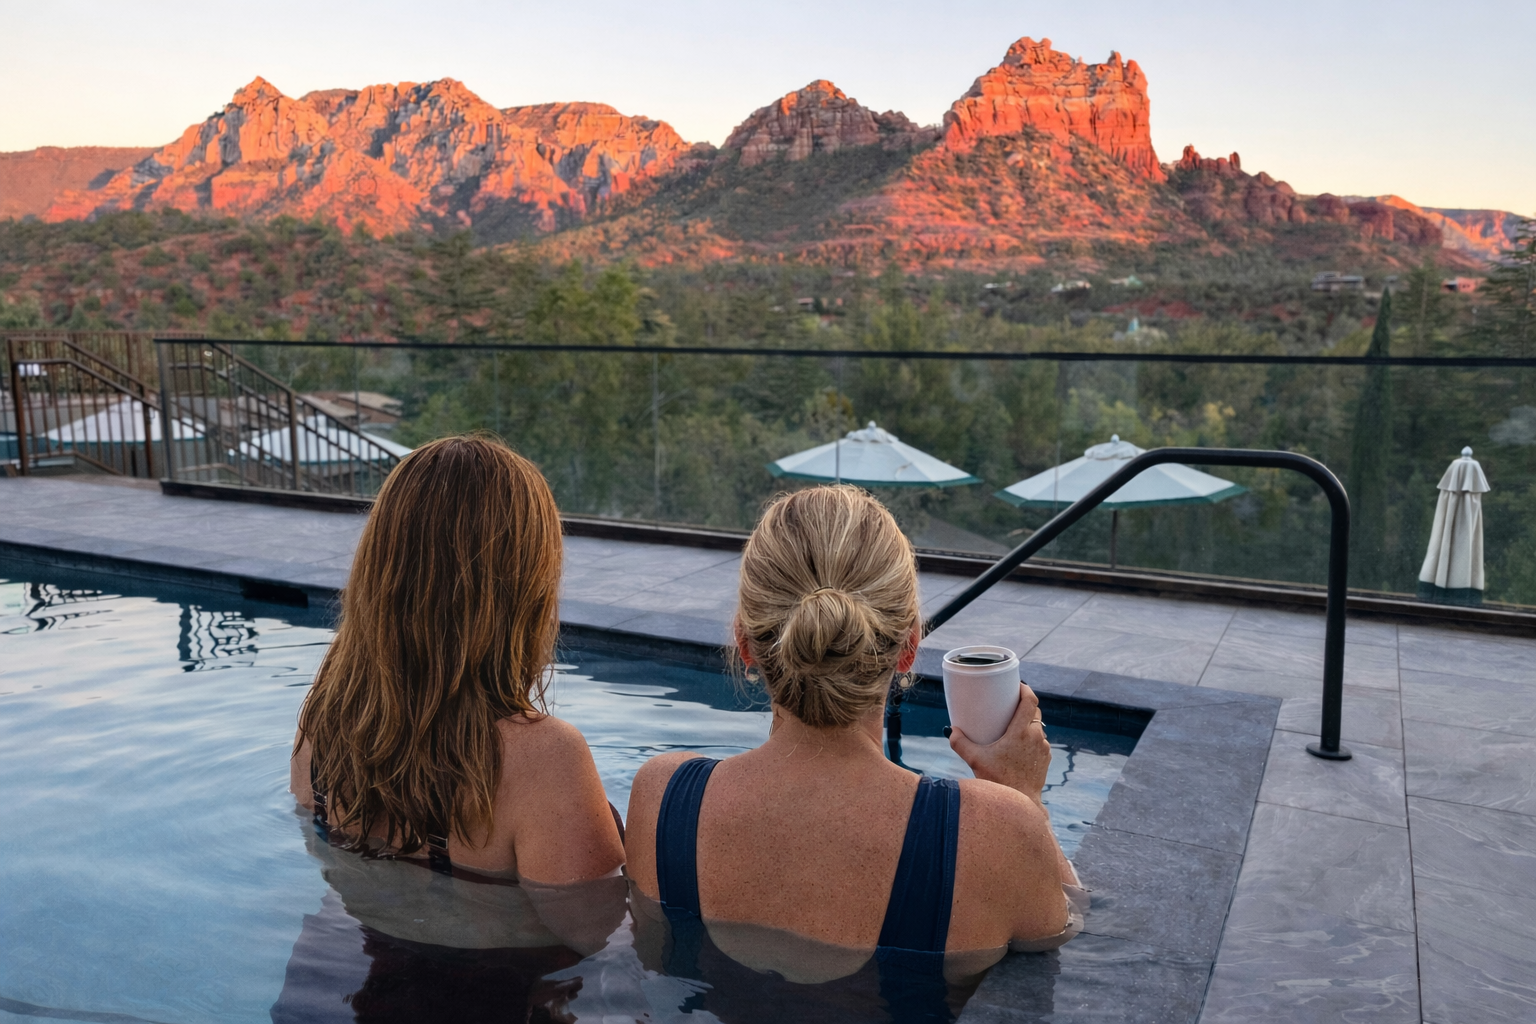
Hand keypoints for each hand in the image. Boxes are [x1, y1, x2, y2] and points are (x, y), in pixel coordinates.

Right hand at [948, 684, 1051, 801]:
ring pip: (1039, 727)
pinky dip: (1032, 738)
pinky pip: (1040, 741)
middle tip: (1011, 704)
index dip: (1026, 690)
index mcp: (1021, 732)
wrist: (1020, 803)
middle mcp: (1036, 737)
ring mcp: (1043, 749)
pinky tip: (1021, 743)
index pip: (1030, 702)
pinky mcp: (1045, 759)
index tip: (1018, 685)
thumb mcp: (975, 760)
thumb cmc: (998, 780)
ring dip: (1029, 723)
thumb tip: (951, 730)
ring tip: (1014, 724)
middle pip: (1035, 712)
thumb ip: (960, 743)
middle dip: (1025, 705)